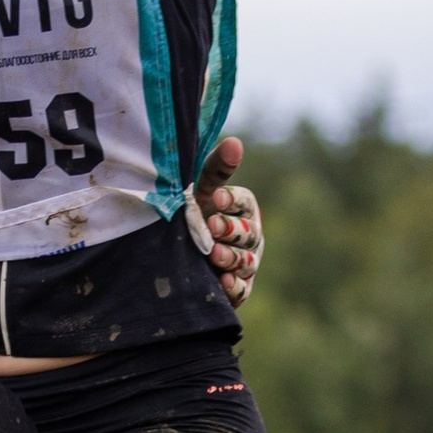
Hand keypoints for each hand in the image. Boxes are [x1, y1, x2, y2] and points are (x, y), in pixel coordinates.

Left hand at [192, 134, 262, 302]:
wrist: (183, 254)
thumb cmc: (197, 215)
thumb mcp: (203, 191)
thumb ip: (217, 169)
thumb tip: (235, 143)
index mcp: (243, 210)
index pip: (244, 202)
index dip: (232, 200)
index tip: (217, 197)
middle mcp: (250, 237)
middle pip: (248, 233)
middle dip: (231, 230)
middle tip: (213, 226)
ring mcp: (246, 264)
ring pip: (245, 261)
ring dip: (231, 257)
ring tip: (214, 254)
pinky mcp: (238, 288)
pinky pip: (242, 289)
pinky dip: (234, 287)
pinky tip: (224, 282)